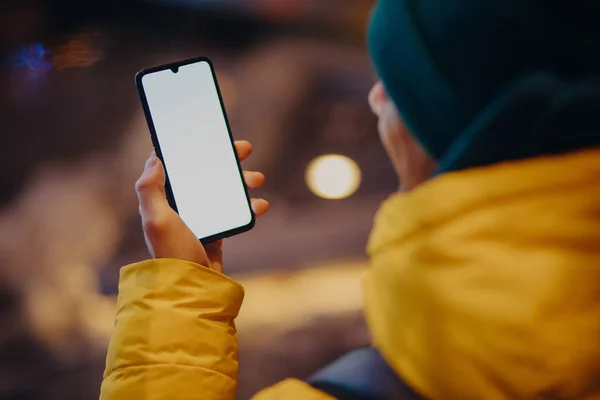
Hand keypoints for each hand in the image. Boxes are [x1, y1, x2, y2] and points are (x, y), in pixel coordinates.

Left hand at [135, 141, 268, 272]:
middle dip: (226, 160)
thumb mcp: (155, 219)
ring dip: (243, 181)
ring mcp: (202, 219)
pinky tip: (260, 205)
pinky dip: (249, 207)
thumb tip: (154, 158)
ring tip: (258, 179)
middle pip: (206, 174)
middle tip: (244, 149)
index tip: (211, 135)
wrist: (193, 287)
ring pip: (225, 190)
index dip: (194, 148)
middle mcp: (183, 206)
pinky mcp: (217, 232)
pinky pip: (236, 212)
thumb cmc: (173, 253)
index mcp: (166, 199)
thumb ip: (149, 189)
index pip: (179, 166)